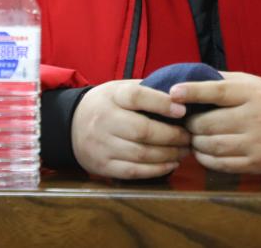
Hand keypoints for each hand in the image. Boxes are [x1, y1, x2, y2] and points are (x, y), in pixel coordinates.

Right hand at [71, 79, 190, 178]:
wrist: (70, 125)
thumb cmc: (106, 105)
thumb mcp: (119, 89)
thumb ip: (146, 90)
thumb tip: (180, 95)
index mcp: (111, 97)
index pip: (137, 96)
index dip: (161, 103)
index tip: (183, 110)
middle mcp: (104, 120)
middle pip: (143, 130)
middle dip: (172, 136)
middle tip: (189, 136)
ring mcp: (102, 145)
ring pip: (141, 154)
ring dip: (169, 154)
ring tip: (184, 150)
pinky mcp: (102, 166)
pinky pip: (134, 171)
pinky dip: (156, 170)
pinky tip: (171, 164)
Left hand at [170, 72, 260, 173]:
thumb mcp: (249, 83)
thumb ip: (220, 81)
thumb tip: (187, 79)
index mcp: (251, 93)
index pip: (218, 91)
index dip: (193, 92)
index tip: (173, 93)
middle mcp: (255, 117)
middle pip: (210, 123)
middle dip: (190, 124)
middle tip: (184, 123)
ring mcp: (257, 142)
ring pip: (213, 145)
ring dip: (195, 143)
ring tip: (192, 137)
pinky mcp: (257, 163)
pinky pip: (222, 164)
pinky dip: (206, 159)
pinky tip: (202, 152)